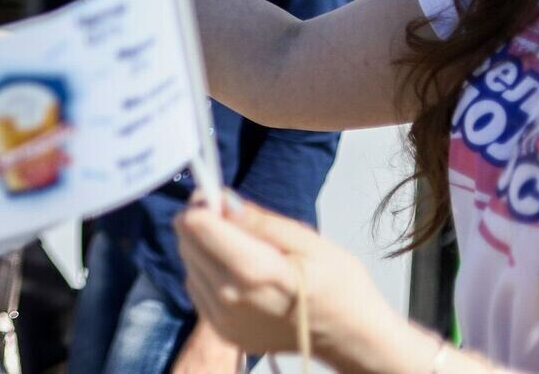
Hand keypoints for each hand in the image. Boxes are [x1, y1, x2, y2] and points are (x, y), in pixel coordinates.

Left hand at [176, 195, 407, 367]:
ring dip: (204, 249)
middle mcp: (230, 297)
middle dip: (203, 223)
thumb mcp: (307, 240)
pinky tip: (239, 273)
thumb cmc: (338, 285)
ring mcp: (223, 320)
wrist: (351, 339)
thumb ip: (259, 221)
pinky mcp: (222, 332)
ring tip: (242, 250)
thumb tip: (222, 199)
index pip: (195, 225)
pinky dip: (209, 273)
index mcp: (253, 271)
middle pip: (186, 241)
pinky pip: (197, 288)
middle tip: (234, 221)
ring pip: (188, 263)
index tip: (221, 200)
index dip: (205, 205)